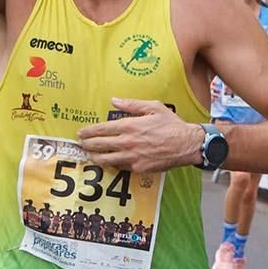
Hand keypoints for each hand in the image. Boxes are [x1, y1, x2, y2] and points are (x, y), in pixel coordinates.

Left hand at [77, 98, 203, 171]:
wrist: (187, 144)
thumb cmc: (171, 125)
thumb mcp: (153, 107)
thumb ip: (131, 104)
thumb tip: (114, 100)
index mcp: (130, 126)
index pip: (102, 129)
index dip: (89, 131)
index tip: (81, 132)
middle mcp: (128, 142)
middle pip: (100, 145)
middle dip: (87, 145)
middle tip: (80, 144)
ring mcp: (132, 157)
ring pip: (106, 160)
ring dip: (95, 158)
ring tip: (89, 156)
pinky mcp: (139, 168)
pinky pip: (121, 167)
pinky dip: (112, 164)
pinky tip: (109, 162)